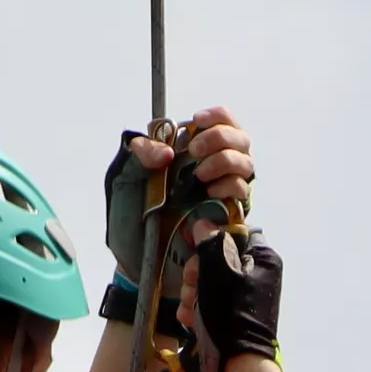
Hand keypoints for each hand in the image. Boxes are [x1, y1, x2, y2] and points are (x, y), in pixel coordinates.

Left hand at [104, 107, 255, 270]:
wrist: (135, 254)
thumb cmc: (130, 213)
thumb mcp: (125, 177)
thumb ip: (139, 153)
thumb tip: (166, 153)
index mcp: (193, 149)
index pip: (222, 120)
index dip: (217, 117)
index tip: (197, 121)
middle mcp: (214, 166)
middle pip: (241, 140)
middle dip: (221, 139)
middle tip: (194, 151)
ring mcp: (223, 190)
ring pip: (246, 165)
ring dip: (225, 162)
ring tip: (199, 176)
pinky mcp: (227, 215)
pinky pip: (241, 194)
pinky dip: (229, 187)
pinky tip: (210, 193)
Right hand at [186, 232, 282, 371]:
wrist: (237, 366)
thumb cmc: (232, 316)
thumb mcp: (219, 271)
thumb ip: (210, 243)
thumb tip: (203, 224)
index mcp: (262, 258)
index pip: (235, 232)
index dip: (212, 236)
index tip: (196, 244)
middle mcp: (254, 275)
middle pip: (215, 257)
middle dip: (197, 271)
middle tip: (194, 284)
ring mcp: (239, 297)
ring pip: (205, 281)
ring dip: (191, 293)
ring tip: (194, 308)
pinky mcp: (226, 315)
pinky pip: (204, 302)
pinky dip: (194, 310)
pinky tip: (192, 320)